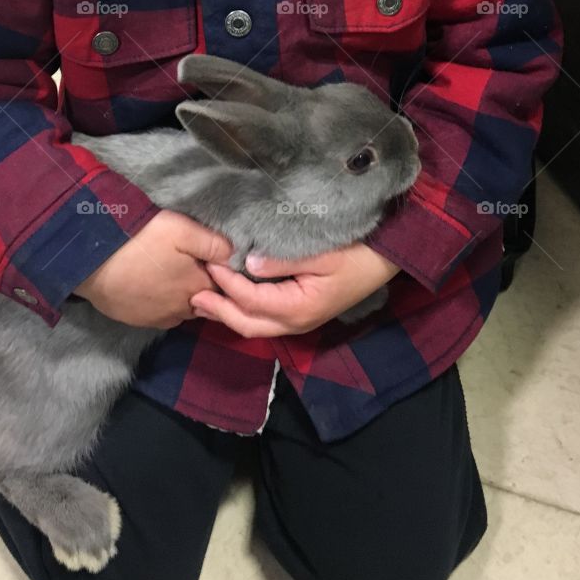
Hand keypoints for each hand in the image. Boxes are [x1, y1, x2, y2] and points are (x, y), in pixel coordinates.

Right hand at [73, 210, 233, 327]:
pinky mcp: (136, 320)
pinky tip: (156, 288)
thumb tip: (235, 256)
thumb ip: (213, 244)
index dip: (225, 276)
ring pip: (182, 311)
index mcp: (197, 288)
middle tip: (195, 266)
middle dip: (206, 289)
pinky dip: (163, 305)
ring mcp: (157, 318)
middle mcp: (182, 310)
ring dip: (184, 298)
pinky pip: (159, 316)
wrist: (92, 260)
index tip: (218, 262)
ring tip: (175, 276)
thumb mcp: (182, 231)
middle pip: (204, 303)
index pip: (225, 289)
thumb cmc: (141, 240)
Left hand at [189, 243, 400, 337]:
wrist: (386, 260)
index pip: (249, 299)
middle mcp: (295, 322)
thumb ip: (282, 260)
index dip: (225, 282)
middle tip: (193, 291)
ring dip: (228, 312)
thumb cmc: (357, 253)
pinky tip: (233, 296)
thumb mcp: (320, 253)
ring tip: (204, 297)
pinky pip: (265, 318)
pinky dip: (244, 310)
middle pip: (246, 323)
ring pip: (255, 326)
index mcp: (297, 308)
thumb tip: (247, 262)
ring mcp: (299, 321)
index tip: (208, 260)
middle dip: (218, 309)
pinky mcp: (302, 313)